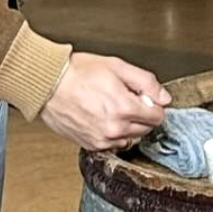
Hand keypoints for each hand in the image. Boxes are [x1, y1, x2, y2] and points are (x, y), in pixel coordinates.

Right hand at [40, 52, 170, 150]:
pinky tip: (104, 119)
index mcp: (124, 107)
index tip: (145, 98)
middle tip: (127, 99)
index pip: (157, 116)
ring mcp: (102, 139)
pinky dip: (115, 135)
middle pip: (146, 129)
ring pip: (131, 138)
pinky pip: (114, 145)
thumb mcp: (117, 66)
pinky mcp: (91, 145)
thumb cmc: (78, 72)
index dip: (153, 104)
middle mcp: (114, 127)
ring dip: (129, 126)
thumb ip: (145, 82)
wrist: (49, 84)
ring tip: (113, 108)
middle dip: (142, 115)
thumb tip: (163, 97)